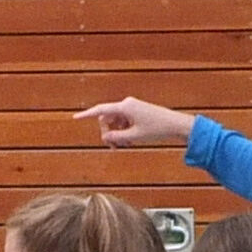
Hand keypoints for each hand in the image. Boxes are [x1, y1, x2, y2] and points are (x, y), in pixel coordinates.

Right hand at [74, 96, 195, 147]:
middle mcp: (127, 104)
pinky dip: (124, 131)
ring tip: (127, 145)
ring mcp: (132, 107)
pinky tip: (131, 140)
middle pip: (107, 118)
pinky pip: (124, 121)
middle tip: (115, 147)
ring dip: (117, 133)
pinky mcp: (137, 111)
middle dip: (108, 132)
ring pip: (115, 121)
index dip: (86, 115)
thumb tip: (105, 137)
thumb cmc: (156, 129)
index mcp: (124, 107)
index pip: (100, 110)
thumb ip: (116, 137)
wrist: (176, 125)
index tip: (75, 118)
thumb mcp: (134, 136)